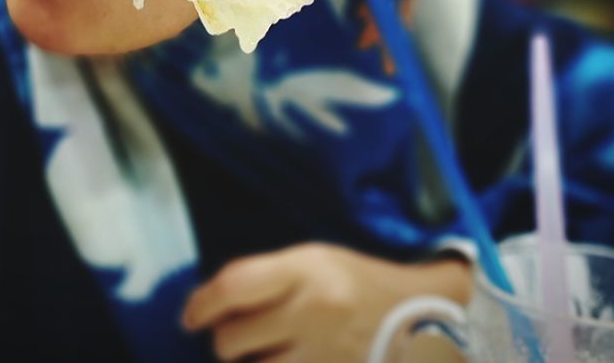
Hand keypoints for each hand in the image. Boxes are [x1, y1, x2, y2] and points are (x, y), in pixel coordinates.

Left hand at [182, 243, 470, 361]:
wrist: (422, 317)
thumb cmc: (355, 284)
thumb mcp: (313, 261)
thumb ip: (261, 278)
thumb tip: (205, 303)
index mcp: (307, 271)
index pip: (234, 287)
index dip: (201, 305)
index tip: (190, 316)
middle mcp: (314, 313)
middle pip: (234, 340)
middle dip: (226, 342)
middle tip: (237, 339)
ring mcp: (326, 355)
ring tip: (265, 354)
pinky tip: (284, 360)